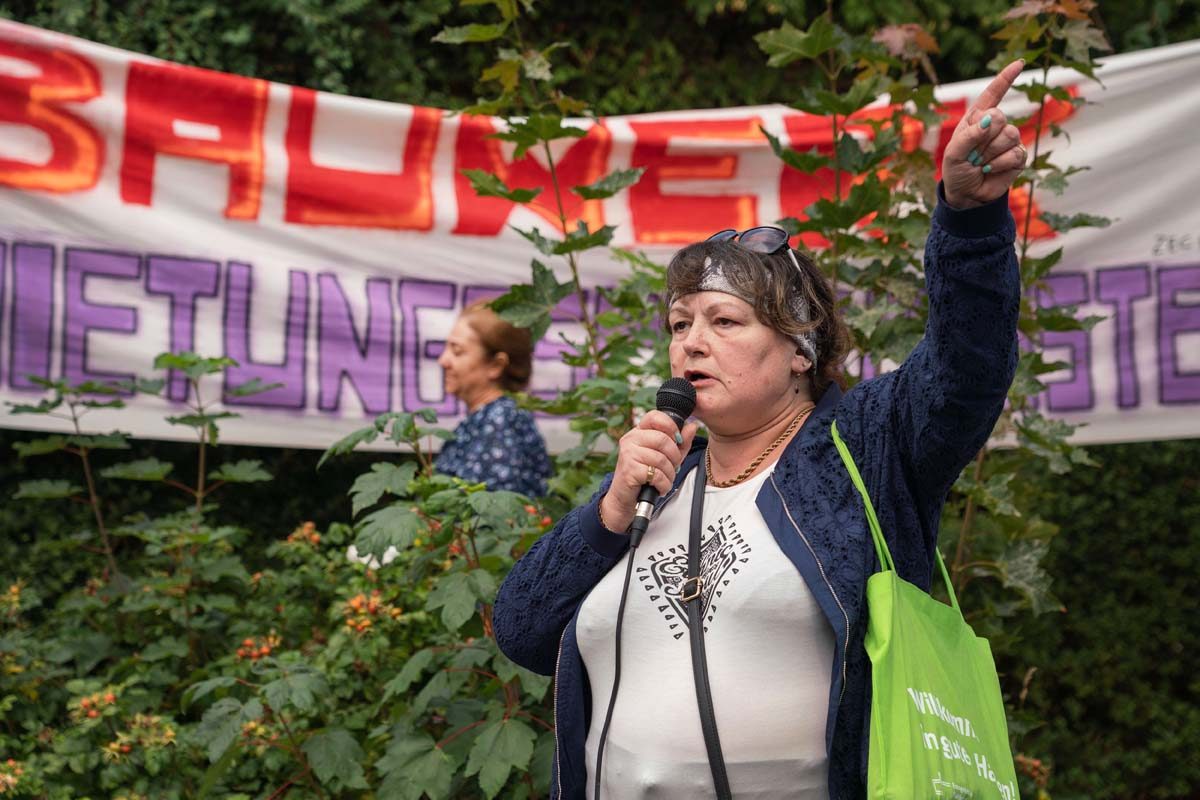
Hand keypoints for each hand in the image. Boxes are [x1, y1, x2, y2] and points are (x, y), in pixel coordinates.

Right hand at [599, 411, 698, 532]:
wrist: (624, 499)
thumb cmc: (645, 476)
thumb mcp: (666, 457)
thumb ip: (680, 442)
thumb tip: (692, 426)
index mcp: (638, 432)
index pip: (655, 416)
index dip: (671, 426)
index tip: (677, 440)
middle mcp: (630, 439)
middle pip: (662, 439)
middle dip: (674, 457)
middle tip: (672, 467)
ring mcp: (628, 454)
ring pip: (661, 459)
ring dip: (669, 474)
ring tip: (664, 480)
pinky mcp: (629, 470)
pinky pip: (657, 474)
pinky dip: (663, 484)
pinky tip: (659, 487)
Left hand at [942, 60, 1027, 208]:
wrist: (966, 194)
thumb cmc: (956, 170)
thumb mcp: (953, 153)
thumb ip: (969, 135)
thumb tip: (990, 119)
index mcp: (977, 118)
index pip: (993, 94)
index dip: (1006, 78)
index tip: (1019, 63)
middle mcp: (995, 125)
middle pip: (1000, 117)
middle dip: (984, 139)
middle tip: (973, 155)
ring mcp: (1008, 139)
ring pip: (1009, 135)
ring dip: (990, 154)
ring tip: (980, 163)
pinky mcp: (1018, 156)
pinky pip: (1015, 153)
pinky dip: (999, 165)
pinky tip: (990, 170)